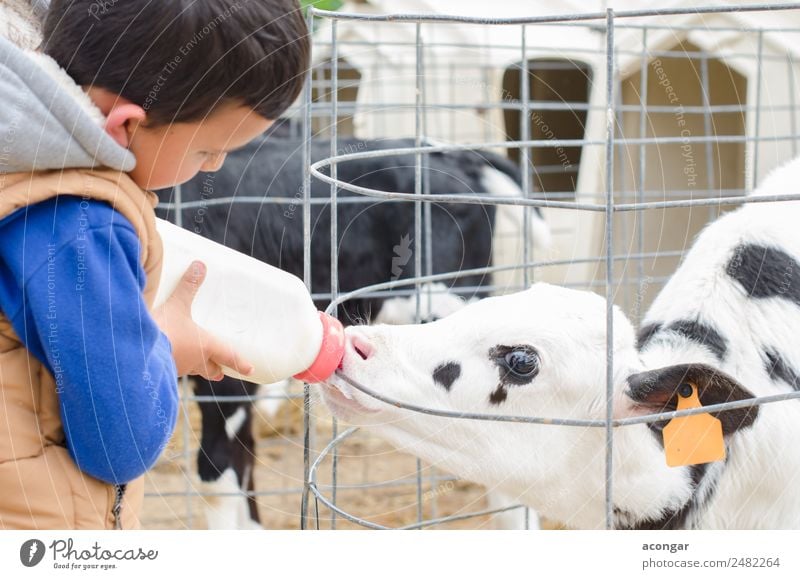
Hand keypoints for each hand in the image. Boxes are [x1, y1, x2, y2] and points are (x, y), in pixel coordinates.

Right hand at [153, 260, 253, 379]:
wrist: (133, 353)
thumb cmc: (163, 330)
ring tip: (192, 360)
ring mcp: (176, 369)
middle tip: (220, 370)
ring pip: (191, 370)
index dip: (240, 363)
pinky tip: (166, 358)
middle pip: (210, 369)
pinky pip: (170, 370)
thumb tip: (200, 266)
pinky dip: (172, 365)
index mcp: (206, 346)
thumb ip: (188, 286)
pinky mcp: (159, 372)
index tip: (250, 369)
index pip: (229, 357)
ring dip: (194, 366)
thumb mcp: (176, 305)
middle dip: (215, 369)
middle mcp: (194, 361)